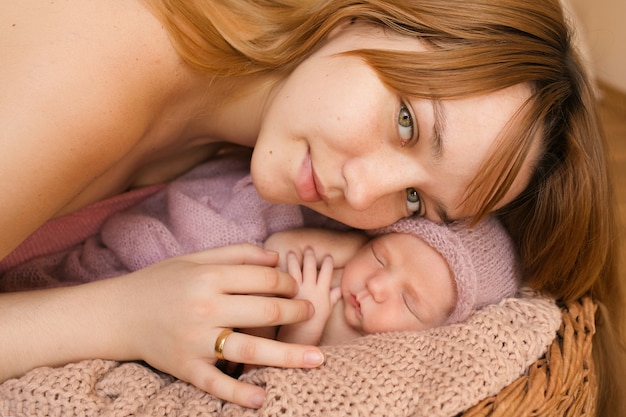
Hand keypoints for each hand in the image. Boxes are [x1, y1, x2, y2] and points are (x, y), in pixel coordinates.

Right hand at [109, 243, 324, 407]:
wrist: (119, 313)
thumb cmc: (162, 282)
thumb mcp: (196, 258)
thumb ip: (237, 254)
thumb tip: (276, 257)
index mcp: (209, 278)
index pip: (264, 280)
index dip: (288, 282)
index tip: (295, 287)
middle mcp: (204, 308)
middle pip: (264, 313)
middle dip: (296, 312)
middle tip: (311, 312)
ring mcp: (195, 341)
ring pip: (249, 351)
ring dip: (288, 356)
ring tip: (318, 358)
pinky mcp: (184, 367)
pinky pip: (216, 384)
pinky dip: (239, 393)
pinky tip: (262, 398)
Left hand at [277, 249, 340, 344]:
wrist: (300, 340)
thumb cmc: (315, 327)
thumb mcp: (327, 311)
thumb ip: (333, 297)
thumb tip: (340, 288)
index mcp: (323, 293)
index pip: (327, 272)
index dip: (327, 262)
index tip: (327, 255)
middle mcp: (311, 289)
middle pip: (311, 267)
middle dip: (310, 256)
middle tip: (308, 248)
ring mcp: (298, 291)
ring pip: (296, 269)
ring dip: (294, 259)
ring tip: (292, 252)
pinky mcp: (285, 294)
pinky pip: (282, 278)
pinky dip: (280, 270)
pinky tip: (275, 264)